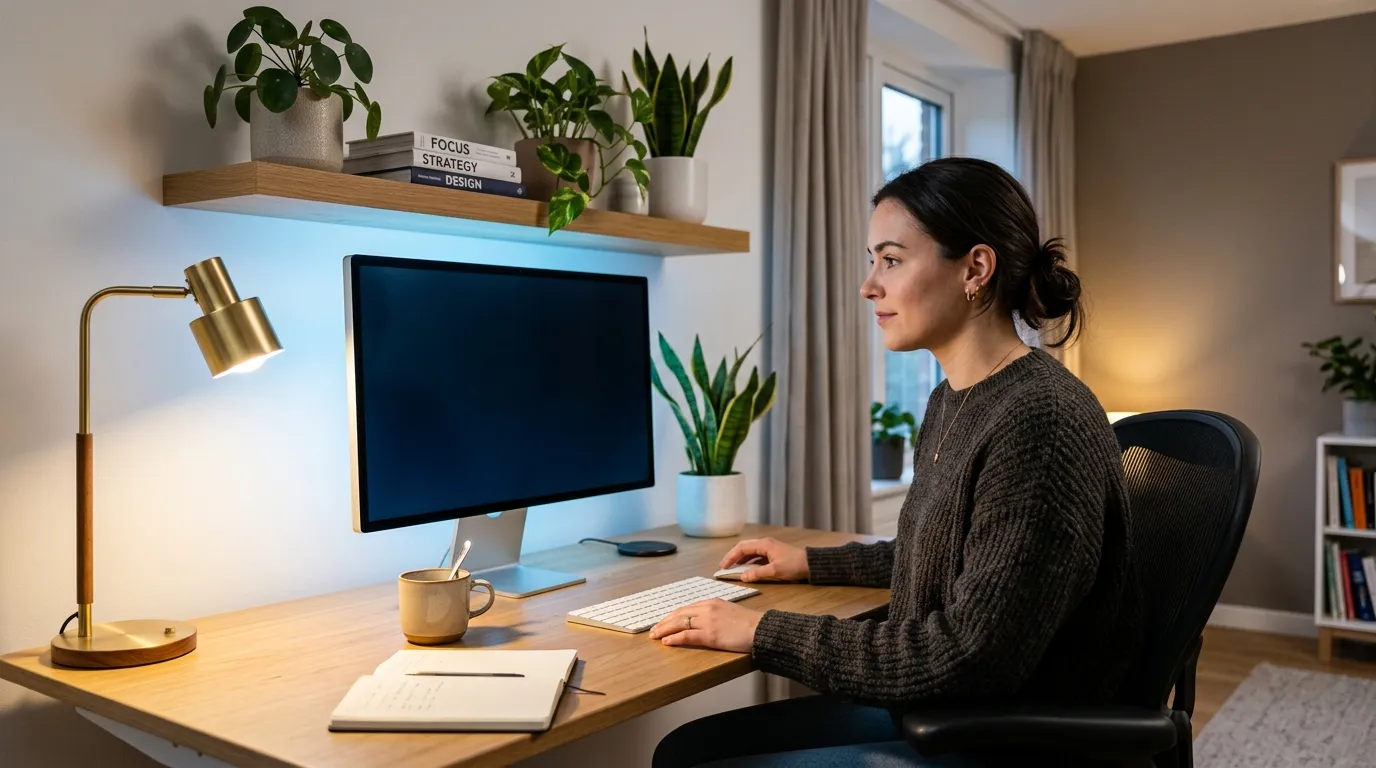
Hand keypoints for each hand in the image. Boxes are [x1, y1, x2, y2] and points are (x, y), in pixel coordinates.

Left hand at [649, 599, 763, 651]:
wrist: (760, 628)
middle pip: (679, 614)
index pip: (686, 608)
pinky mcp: (710, 635)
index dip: (673, 615)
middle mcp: (707, 608)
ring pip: (679, 623)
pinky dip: (674, 638)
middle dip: (664, 622)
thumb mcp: (729, 611)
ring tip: (655, 636)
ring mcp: (707, 621)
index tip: (664, 621)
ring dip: (664, 629)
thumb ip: (715, 613)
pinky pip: (687, 636)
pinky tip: (666, 642)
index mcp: (712, 602)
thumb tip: (704, 621)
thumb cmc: (749, 623)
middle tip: (653, 629)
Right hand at [719, 537, 809, 582]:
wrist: (810, 564)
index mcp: (764, 544)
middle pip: (744, 547)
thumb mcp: (774, 571)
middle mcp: (764, 543)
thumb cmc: (793, 566)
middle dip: (733, 556)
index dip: (730, 557)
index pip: (741, 548)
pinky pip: (756, 555)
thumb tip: (742, 577)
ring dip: (741, 559)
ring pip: (750, 551)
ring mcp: (769, 548)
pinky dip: (749, 561)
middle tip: (724, 567)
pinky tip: (746, 568)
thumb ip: (757, 573)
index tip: (723, 566)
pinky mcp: (772, 553)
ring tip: (733, 568)